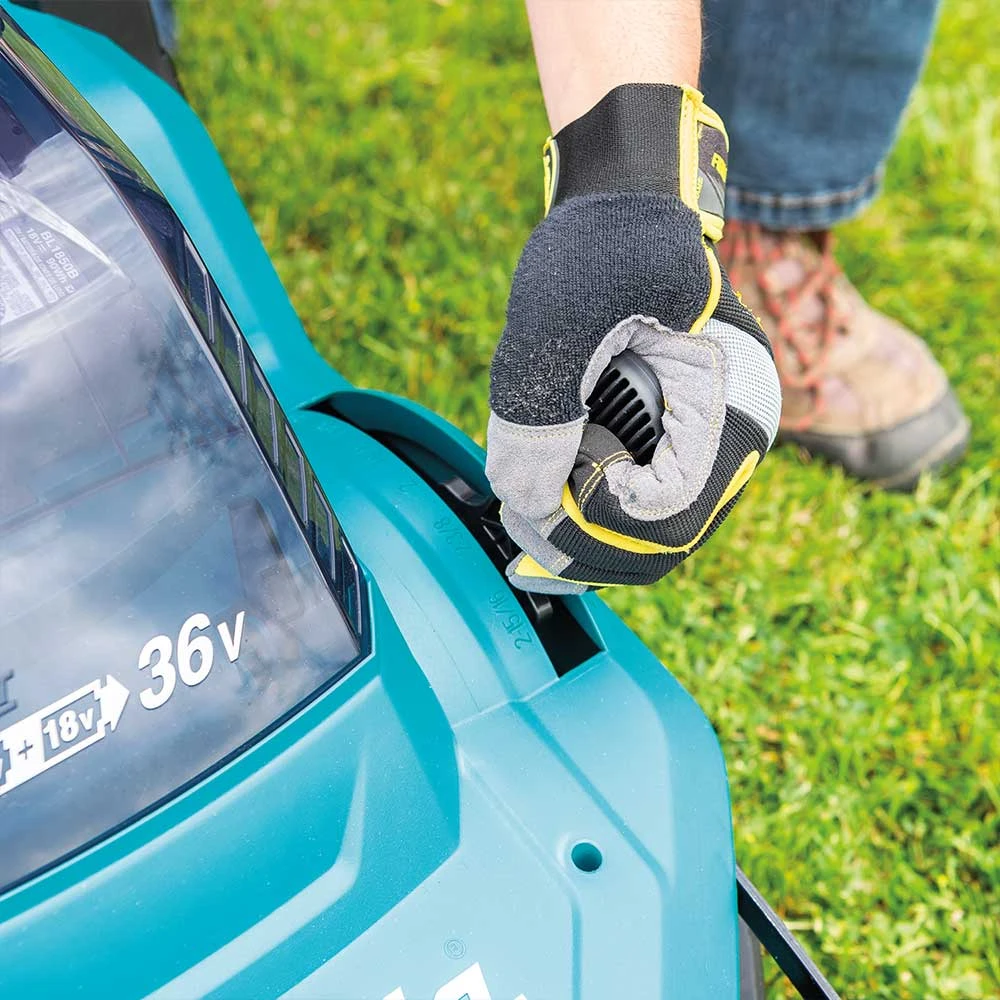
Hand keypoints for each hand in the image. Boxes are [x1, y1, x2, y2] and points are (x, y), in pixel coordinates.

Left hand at [486, 84, 780, 592]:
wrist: (627, 198)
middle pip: (669, 536)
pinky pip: (647, 493)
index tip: (540, 501)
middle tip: (521, 533)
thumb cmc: (600, 240)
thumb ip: (537, 415)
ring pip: (656, 525)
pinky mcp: (683, 430)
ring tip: (529, 510)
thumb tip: (526, 505)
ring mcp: (711, 431)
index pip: (674, 510)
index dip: (602, 526)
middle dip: (590, 544)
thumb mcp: (554, 320)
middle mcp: (734, 425)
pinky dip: (596, 505)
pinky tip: (549, 492)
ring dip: (590, 531)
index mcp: (727, 395)